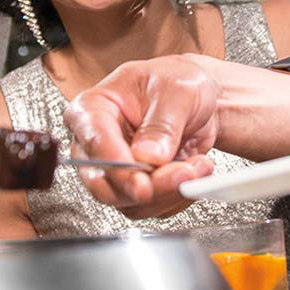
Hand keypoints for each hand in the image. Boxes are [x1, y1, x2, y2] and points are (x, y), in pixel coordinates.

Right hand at [64, 54, 218, 217]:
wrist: (197, 97)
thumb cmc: (177, 81)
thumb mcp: (176, 89)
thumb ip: (162, 123)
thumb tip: (148, 156)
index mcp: (93, 108)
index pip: (94, 142)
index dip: (117, 167)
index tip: (141, 183)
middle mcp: (97, 143)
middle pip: (104, 184)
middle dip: (147, 188)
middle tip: (181, 176)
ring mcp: (115, 169)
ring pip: (129, 202)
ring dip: (169, 192)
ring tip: (197, 166)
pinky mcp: (135, 187)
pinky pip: (151, 207)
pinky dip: (177, 196)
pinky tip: (194, 172)